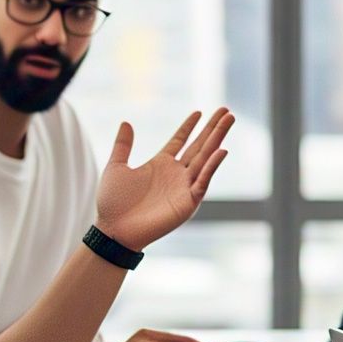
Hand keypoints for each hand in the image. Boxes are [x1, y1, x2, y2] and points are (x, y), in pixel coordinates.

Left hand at [96, 109, 233, 252]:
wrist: (114, 230)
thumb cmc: (113, 203)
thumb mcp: (116, 167)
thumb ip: (123, 146)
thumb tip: (126, 122)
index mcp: (160, 164)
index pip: (180, 141)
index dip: (189, 126)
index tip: (199, 112)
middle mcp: (176, 174)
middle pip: (199, 146)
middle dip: (213, 128)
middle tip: (227, 110)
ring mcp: (184, 187)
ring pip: (205, 158)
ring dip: (218, 139)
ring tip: (229, 120)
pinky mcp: (188, 202)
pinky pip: (203, 181)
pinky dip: (212, 166)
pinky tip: (221, 150)